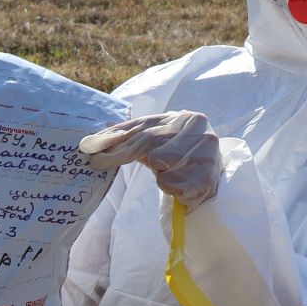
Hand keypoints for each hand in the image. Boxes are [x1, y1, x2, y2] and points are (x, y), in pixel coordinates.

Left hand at [79, 111, 221, 205]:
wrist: (217, 184)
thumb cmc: (184, 161)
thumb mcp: (163, 142)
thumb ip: (136, 136)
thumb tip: (95, 140)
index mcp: (187, 118)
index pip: (144, 126)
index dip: (115, 136)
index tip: (89, 145)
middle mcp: (199, 130)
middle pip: (147, 141)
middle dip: (119, 153)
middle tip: (97, 161)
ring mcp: (205, 153)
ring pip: (159, 162)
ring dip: (159, 173)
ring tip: (170, 174)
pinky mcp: (206, 178)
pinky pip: (170, 183)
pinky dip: (170, 187)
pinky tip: (180, 186)